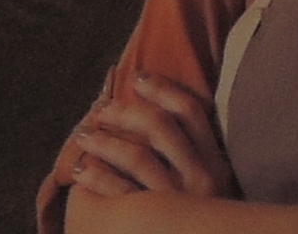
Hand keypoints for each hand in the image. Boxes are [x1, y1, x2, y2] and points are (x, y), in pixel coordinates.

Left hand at [67, 73, 237, 201]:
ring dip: (106, 141)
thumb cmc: (201, 214)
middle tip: (100, 108)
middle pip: (160, 128)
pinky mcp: (154, 221)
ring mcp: (177, 200)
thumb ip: (193, 150)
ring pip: (137, 157)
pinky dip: (98, 178)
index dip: (163, 89)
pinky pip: (120, 195)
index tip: (138, 77)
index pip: (191, 111)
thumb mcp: (210, 180)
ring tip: (84, 136)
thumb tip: (156, 108)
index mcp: (216, 159)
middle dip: (126, 112)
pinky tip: (82, 171)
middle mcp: (201, 177)